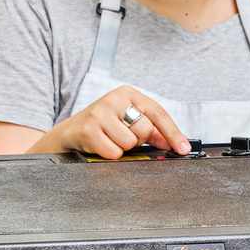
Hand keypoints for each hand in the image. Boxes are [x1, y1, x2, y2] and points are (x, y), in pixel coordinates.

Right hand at [42, 86, 189, 159]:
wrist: (66, 135)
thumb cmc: (100, 129)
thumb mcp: (125, 123)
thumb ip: (151, 131)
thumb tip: (173, 144)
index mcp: (127, 94)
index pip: (157, 113)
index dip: (173, 133)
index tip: (184, 149)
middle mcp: (114, 98)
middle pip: (144, 129)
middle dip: (137, 141)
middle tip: (121, 137)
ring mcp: (100, 112)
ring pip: (129, 142)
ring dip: (121, 148)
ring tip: (108, 141)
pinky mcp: (88, 128)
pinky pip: (114, 152)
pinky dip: (109, 155)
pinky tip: (99, 146)